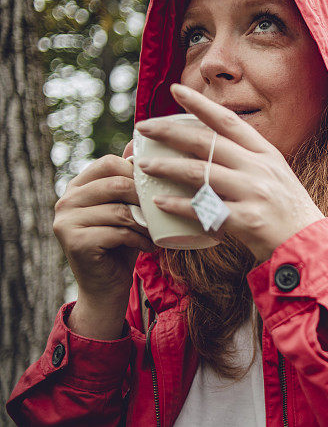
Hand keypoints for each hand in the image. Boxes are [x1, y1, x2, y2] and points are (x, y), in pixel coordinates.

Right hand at [53, 152, 156, 336]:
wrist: (106, 286)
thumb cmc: (122, 242)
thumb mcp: (126, 206)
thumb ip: (127, 179)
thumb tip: (136, 142)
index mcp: (77, 186)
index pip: (109, 163)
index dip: (137, 173)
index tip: (154, 189)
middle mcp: (66, 200)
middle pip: (116, 184)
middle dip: (144, 199)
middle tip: (160, 212)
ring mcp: (66, 221)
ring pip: (120, 210)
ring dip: (145, 223)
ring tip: (155, 232)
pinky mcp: (75, 242)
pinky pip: (118, 232)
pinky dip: (140, 239)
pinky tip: (147, 246)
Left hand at [133, 83, 324, 262]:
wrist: (308, 242)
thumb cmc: (288, 209)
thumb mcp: (275, 174)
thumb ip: (248, 160)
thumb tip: (212, 147)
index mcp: (265, 153)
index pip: (228, 120)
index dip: (201, 104)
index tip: (176, 90)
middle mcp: (259, 168)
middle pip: (206, 142)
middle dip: (169, 132)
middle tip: (142, 128)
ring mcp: (253, 193)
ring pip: (200, 173)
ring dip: (167, 167)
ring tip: (143, 166)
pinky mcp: (246, 220)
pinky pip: (204, 210)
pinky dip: (179, 206)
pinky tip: (160, 203)